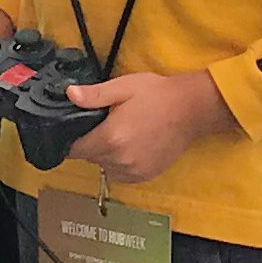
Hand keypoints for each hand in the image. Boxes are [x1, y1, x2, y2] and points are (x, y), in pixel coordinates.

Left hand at [63, 69, 237, 185]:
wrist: (191, 109)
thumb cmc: (157, 95)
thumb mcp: (123, 87)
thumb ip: (94, 95)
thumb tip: (70, 95)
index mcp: (111, 138)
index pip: (75, 150)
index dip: (73, 139)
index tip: (80, 129)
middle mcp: (120, 159)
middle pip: (90, 158)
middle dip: (92, 144)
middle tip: (106, 125)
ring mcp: (134, 170)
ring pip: (105, 167)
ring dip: (106, 155)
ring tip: (120, 135)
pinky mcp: (146, 175)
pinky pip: (121, 174)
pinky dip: (121, 164)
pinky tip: (131, 146)